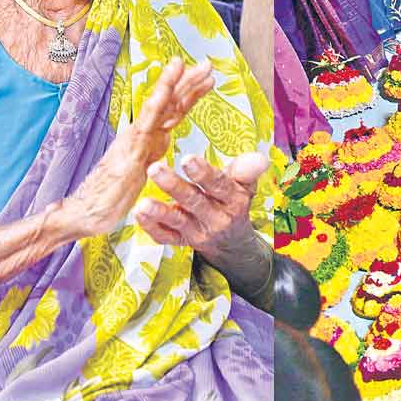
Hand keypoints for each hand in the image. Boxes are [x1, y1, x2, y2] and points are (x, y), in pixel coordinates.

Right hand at [60, 60, 214, 239]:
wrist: (82, 215)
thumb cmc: (108, 199)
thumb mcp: (138, 176)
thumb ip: (146, 160)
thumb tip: (153, 150)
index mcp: (148, 141)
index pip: (172, 112)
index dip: (189, 94)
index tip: (207, 79)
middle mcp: (141, 135)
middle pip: (169, 103)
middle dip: (188, 82)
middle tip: (208, 64)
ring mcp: (135, 141)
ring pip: (157, 106)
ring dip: (173, 84)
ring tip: (185, 64)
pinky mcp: (130, 151)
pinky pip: (147, 123)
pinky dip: (157, 103)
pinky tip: (167, 89)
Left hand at [139, 152, 268, 260]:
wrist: (232, 241)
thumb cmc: (234, 201)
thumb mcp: (245, 185)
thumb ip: (246, 170)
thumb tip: (260, 159)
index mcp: (233, 200)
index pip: (219, 186)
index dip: (204, 174)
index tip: (187, 160)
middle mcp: (215, 218)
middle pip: (194, 201)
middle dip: (174, 186)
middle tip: (155, 169)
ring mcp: (197, 232)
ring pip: (177, 221)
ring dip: (160, 212)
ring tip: (143, 203)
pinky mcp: (181, 242)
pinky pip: (165, 237)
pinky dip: (151, 227)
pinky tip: (139, 213)